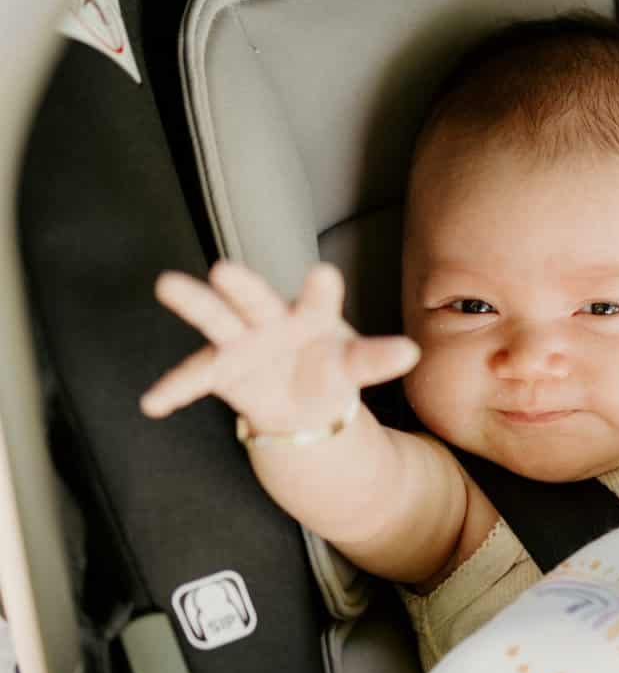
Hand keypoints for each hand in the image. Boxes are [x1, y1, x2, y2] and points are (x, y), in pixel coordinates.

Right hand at [141, 259, 419, 434]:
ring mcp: (241, 342)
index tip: (326, 275)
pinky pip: (195, 378)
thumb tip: (412, 353)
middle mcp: (271, 319)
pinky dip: (174, 389)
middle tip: (226, 269)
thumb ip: (376, 358)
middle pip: (255, 299)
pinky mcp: (221, 370)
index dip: (321, 290)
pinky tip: (152, 403)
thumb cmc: (330, 365)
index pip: (318, 299)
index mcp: (310, 314)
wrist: (303, 396)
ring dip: (194, 303)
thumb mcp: (354, 364)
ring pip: (217, 320)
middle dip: (242, 285)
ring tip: (168, 284)